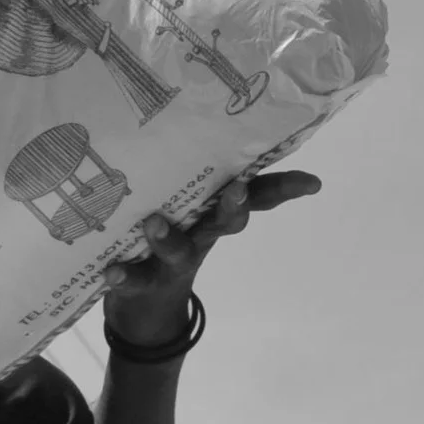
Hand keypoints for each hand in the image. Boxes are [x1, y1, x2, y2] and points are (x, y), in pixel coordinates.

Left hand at [100, 171, 321, 352]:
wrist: (145, 312)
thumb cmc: (167, 239)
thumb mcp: (181, 207)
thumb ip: (184, 173)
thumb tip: (177, 111)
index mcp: (213, 213)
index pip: (254, 196)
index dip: (283, 188)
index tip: (312, 183)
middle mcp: (200, 236)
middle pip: (226, 222)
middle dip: (234, 207)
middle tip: (237, 189)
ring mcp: (173, 263)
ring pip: (181, 251)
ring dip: (170, 239)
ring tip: (154, 223)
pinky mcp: (143, 284)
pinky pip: (135, 280)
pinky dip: (125, 276)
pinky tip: (111, 270)